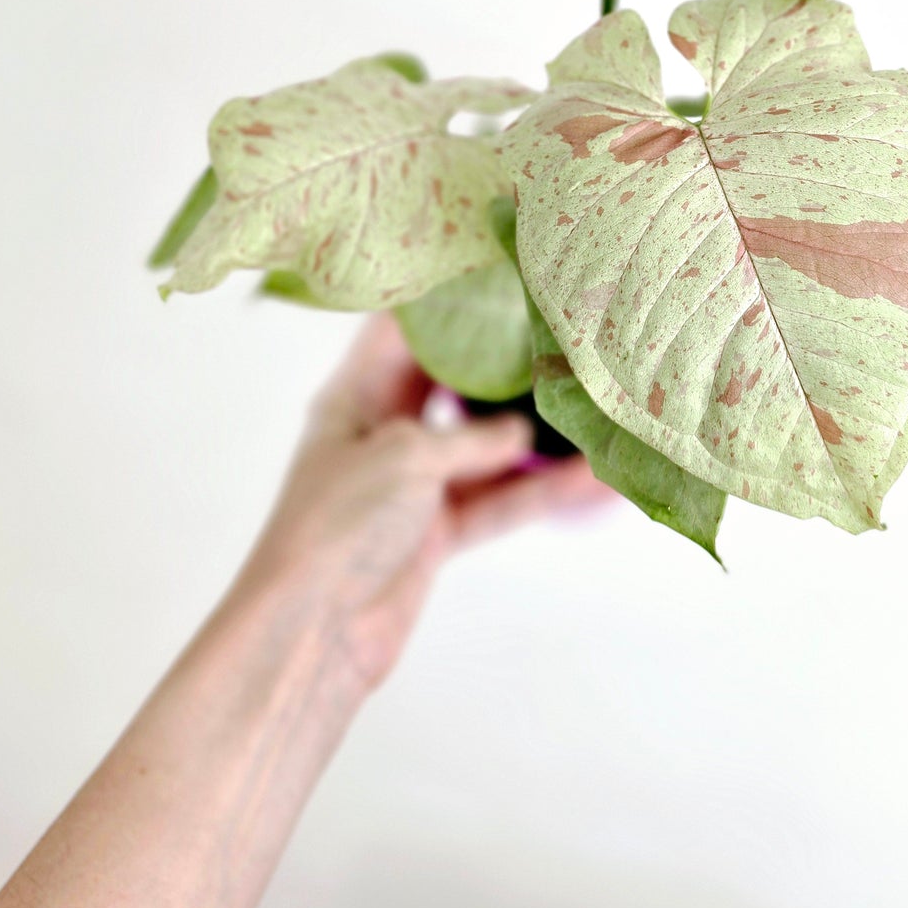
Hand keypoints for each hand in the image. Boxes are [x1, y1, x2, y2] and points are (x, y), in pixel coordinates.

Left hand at [233, 314, 608, 693]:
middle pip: (455, 384)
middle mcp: (384, 430)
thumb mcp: (406, 457)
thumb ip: (471, 436)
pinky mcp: (437, 531)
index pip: (405, 328)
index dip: (451, 298)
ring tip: (596, 406)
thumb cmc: (336, 527)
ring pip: (487, 447)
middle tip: (565, 332)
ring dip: (539, 437)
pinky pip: (497, 501)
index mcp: (356, 394)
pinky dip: (540, 492)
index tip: (506, 272)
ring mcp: (414, 483)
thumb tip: (524, 432)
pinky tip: (591, 480)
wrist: (311, 635)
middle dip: (508, 364)